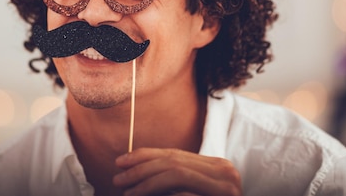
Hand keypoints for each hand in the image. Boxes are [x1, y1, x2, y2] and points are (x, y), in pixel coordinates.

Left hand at [113, 147, 241, 195]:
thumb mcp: (191, 192)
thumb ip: (175, 181)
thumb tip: (137, 171)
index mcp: (217, 166)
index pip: (174, 154)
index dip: (145, 156)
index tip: (121, 161)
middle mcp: (225, 170)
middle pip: (173, 161)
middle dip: (141, 168)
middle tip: (118, 179)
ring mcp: (227, 186)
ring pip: (175, 173)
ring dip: (146, 183)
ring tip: (128, 193)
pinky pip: (186, 193)